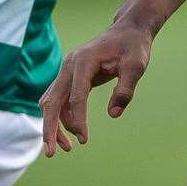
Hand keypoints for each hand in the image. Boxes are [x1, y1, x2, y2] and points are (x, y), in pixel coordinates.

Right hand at [38, 22, 154, 155]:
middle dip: (50, 128)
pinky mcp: (70, 78)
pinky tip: (73, 133)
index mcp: (84, 61)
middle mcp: (69, 66)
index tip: (84, 139)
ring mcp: (67, 71)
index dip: (78, 119)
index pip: (76, 95)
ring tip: (67, 148)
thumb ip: (125, 89)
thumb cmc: (133, 47)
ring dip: (55, 126)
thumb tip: (113, 114)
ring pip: (51, 103)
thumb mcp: (136, 66)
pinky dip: (62, 118)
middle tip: (52, 153)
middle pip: (52, 101)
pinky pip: (60, 101)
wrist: (127, 31)